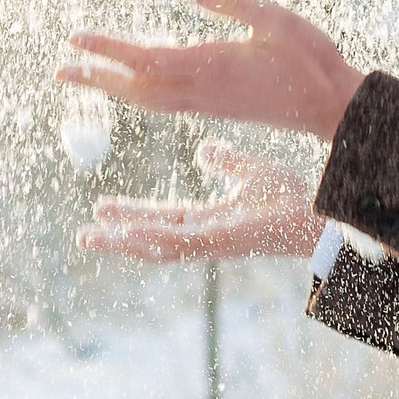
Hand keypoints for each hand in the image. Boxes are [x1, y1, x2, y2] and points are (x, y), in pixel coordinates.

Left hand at [56, 0, 366, 139]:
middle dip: (96, 78)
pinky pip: (163, 104)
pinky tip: (134, 89)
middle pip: (135, 87)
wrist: (332, 108)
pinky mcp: (216, 109)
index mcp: (210, 66)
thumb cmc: (309, 60)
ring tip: (83, 78)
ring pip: (147, 100)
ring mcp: (207, 104)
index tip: (74, 40)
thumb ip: (229, 1)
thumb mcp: (275, 20)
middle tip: (58, 71)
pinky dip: (138, 95)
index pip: (145, 58)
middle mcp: (201, 90)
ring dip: (112, 88)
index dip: (107, 49)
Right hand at [79, 140, 324, 261]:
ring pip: (157, 248)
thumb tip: (203, 150)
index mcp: (210, 220)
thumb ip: (227, 162)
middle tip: (84, 235)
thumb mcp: (251, 171)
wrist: (315, 212)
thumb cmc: (290, 198)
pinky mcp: (221, 242)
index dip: (132, 215)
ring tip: (92, 238)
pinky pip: (179, 245)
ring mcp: (211, 242)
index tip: (103, 208)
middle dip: (117, 237)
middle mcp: (205, 236)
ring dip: (123, 244)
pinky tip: (128, 234)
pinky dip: (151, 241)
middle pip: (151, 239)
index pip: (162, 218)